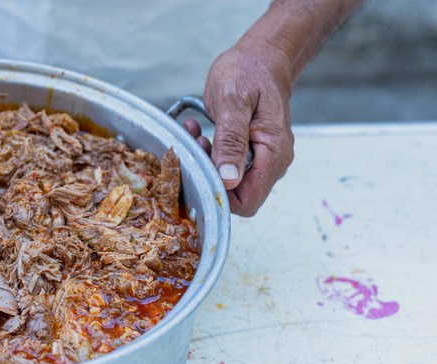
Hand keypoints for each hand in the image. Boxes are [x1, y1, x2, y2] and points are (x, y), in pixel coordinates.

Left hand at [201, 43, 294, 216]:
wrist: (262, 57)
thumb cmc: (249, 72)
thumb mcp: (233, 101)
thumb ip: (231, 140)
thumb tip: (228, 177)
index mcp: (273, 153)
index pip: (247, 201)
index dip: (219, 194)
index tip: (201, 167)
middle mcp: (273, 162)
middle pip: (237, 195)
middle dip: (210, 176)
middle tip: (197, 144)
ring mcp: (264, 158)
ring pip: (230, 181)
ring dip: (207, 163)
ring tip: (196, 134)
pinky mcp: (251, 152)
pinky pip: (228, 166)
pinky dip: (210, 155)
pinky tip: (200, 133)